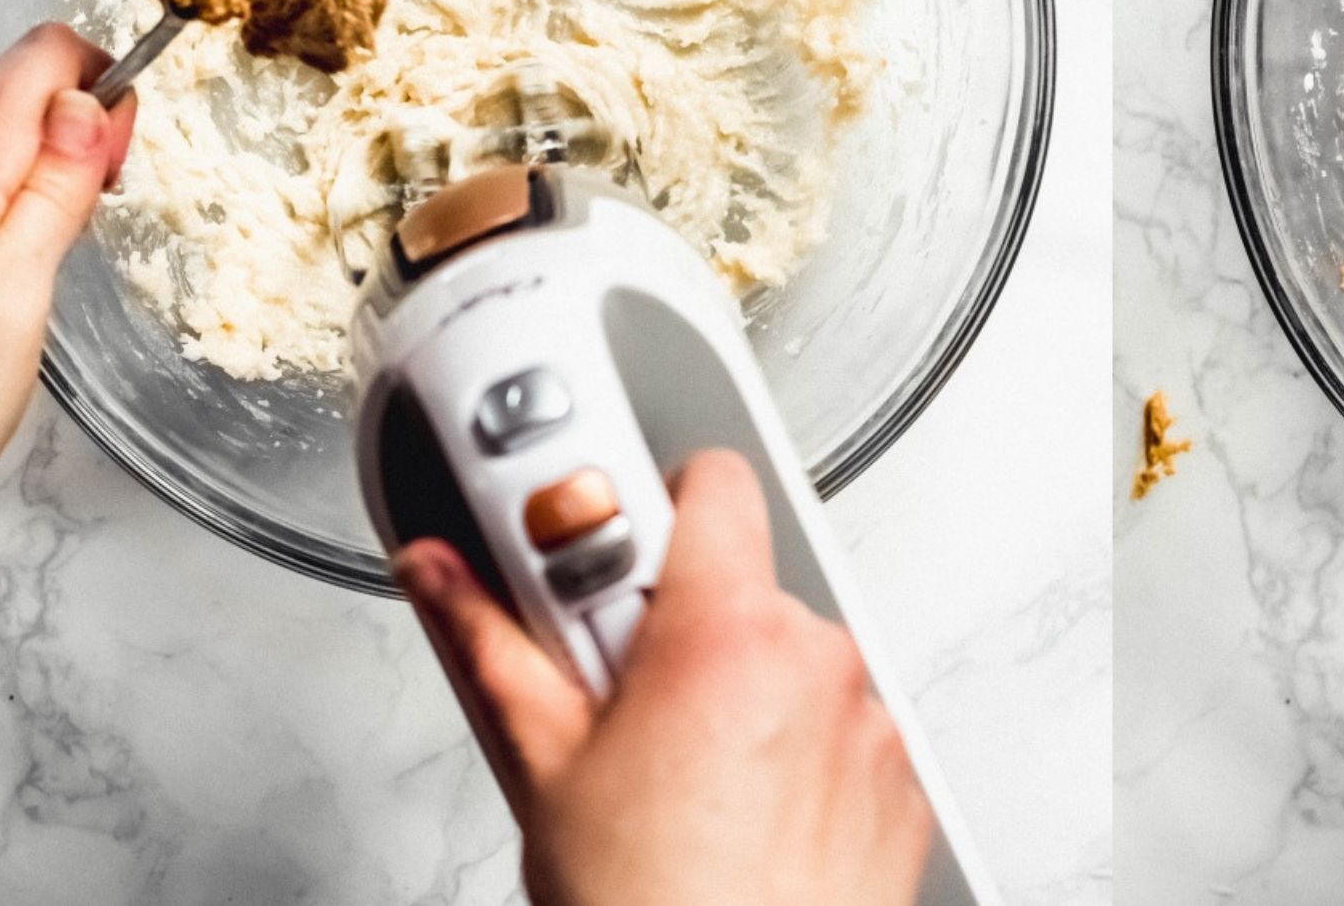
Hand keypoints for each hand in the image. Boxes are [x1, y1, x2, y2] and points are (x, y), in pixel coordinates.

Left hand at [0, 24, 133, 563]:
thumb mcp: (19, 285)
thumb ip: (59, 184)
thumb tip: (91, 103)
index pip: (46, 54)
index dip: (104, 87)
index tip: (119, 159)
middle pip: (23, 92)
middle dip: (82, 138)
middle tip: (89, 223)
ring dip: (47, 177)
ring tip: (49, 260)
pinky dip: (10, 208)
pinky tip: (11, 274)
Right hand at [396, 449, 933, 905]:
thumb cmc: (647, 904)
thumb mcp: (541, 766)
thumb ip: (490, 642)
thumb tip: (442, 573)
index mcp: (726, 630)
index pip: (710, 480)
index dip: (648, 502)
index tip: (599, 540)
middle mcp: (815, 658)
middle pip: (741, 580)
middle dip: (677, 619)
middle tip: (618, 690)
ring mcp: (869, 720)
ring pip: (791, 658)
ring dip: (739, 690)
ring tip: (678, 772)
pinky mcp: (901, 781)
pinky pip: (841, 728)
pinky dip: (796, 751)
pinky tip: (737, 809)